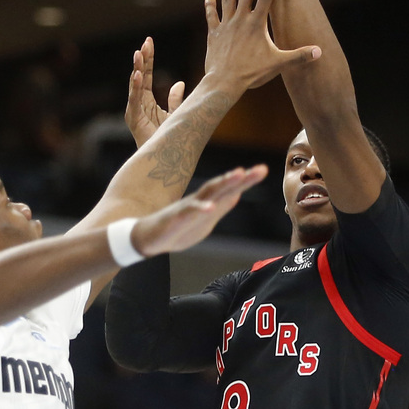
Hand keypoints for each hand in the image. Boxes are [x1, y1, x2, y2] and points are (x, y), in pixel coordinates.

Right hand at [125, 37, 185, 146]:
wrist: (163, 158)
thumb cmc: (168, 138)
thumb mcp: (175, 114)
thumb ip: (175, 99)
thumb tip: (180, 83)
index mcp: (146, 99)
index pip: (147, 74)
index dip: (148, 59)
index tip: (149, 42)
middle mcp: (138, 102)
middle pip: (140, 76)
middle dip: (142, 59)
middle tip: (146, 42)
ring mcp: (134, 110)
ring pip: (134, 85)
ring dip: (137, 69)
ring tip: (139, 54)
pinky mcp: (133, 118)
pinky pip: (134, 100)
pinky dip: (135, 87)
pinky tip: (138, 74)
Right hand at [130, 166, 268, 256]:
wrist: (146, 239)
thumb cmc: (175, 230)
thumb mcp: (204, 222)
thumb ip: (220, 208)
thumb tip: (237, 196)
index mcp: (207, 203)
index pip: (229, 189)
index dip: (245, 180)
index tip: (262, 169)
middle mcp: (198, 201)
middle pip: (222, 186)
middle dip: (241, 178)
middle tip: (260, 169)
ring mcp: (187, 208)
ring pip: (207, 193)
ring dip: (224, 183)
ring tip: (239, 175)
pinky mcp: (175, 219)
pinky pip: (188, 213)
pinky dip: (200, 209)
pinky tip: (210, 206)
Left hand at [203, 0, 320, 91]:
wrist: (224, 83)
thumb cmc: (252, 73)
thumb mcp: (278, 64)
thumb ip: (298, 56)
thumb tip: (319, 52)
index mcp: (257, 25)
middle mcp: (241, 21)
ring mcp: (226, 26)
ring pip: (227, 0)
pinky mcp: (214, 35)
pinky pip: (212, 16)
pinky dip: (210, 6)